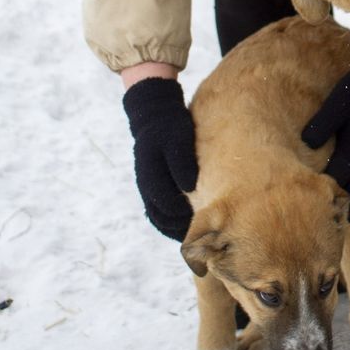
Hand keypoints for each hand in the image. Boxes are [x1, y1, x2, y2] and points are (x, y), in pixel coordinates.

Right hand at [122, 77, 198, 240]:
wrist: (155, 115)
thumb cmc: (171, 127)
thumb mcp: (177, 138)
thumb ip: (181, 162)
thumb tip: (189, 187)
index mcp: (150, 174)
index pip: (166, 206)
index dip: (184, 216)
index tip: (203, 220)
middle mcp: (146, 184)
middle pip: (161, 217)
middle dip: (180, 228)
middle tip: (203, 233)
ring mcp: (148, 187)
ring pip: (159, 218)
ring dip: (175, 228)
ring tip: (196, 234)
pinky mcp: (154, 186)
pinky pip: (159, 212)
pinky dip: (171, 222)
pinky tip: (187, 225)